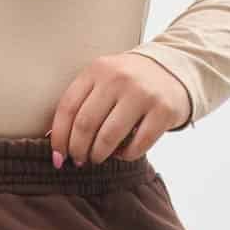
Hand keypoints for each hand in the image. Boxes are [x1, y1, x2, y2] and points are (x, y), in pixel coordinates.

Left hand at [48, 52, 191, 167]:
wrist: (172, 71)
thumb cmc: (128, 85)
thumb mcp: (103, 81)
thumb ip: (82, 102)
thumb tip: (57, 144)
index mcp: (98, 69)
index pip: (68, 108)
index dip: (59, 138)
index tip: (58, 157)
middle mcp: (119, 78)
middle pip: (85, 125)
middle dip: (77, 150)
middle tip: (79, 160)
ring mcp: (142, 93)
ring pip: (108, 138)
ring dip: (98, 155)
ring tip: (98, 158)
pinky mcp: (163, 111)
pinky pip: (136, 146)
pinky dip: (125, 156)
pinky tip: (122, 152)